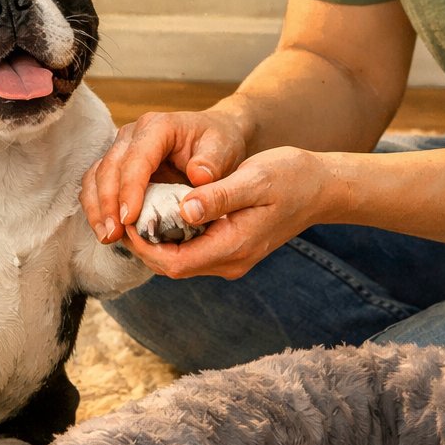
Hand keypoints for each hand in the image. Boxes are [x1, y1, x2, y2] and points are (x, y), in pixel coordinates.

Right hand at [80, 109, 247, 244]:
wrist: (215, 136)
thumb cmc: (219, 143)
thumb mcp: (224, 149)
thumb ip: (212, 163)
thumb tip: (197, 177)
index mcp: (158, 127)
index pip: (136, 158)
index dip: (130, 189)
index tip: (129, 218)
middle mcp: (133, 135)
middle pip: (109, 168)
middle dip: (108, 203)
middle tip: (114, 234)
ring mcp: (121, 149)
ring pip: (96, 176)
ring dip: (97, 208)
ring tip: (107, 236)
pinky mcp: (117, 165)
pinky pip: (97, 185)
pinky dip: (97, 208)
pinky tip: (106, 231)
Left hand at [124, 146, 336, 279]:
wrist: (321, 187)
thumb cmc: (290, 177)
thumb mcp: (255, 179)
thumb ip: (219, 197)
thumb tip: (185, 209)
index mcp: (234, 247)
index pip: (174, 263)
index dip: (144, 246)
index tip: (127, 218)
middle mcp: (230, 261)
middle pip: (170, 267)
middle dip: (143, 245)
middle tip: (124, 213)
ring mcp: (230, 258)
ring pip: (177, 260)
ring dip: (154, 241)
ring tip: (136, 210)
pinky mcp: (230, 248)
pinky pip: (189, 250)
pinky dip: (170, 235)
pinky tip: (160, 210)